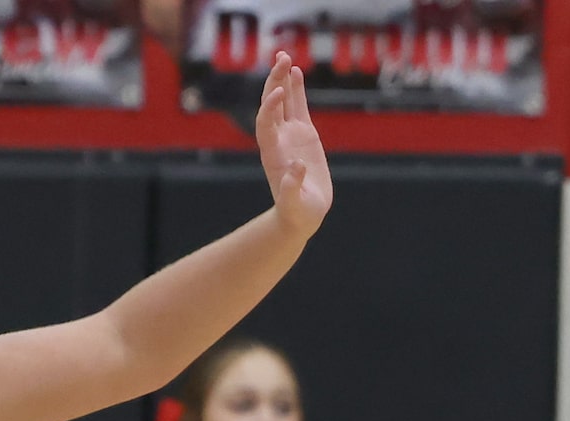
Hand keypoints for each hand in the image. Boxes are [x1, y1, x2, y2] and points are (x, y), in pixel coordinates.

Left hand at [256, 53, 331, 240]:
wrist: (302, 216)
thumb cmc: (297, 214)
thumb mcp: (295, 205)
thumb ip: (292, 188)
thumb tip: (296, 167)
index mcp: (273, 154)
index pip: (265, 124)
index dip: (269, 107)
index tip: (277, 92)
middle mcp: (278, 140)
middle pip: (271, 106)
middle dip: (273, 82)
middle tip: (280, 57)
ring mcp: (290, 135)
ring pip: (283, 101)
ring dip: (282, 79)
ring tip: (285, 56)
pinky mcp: (304, 134)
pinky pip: (298, 107)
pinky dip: (296, 90)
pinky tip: (296, 71)